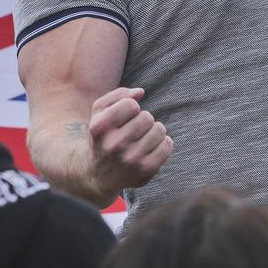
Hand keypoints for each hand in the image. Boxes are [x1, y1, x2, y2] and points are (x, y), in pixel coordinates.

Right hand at [88, 87, 172, 202]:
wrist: (99, 176)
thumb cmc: (103, 137)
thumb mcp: (99, 113)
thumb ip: (117, 95)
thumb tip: (140, 92)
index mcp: (99, 128)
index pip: (130, 105)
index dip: (131, 108)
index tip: (125, 117)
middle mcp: (113, 145)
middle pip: (147, 117)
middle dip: (143, 120)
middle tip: (134, 130)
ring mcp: (130, 159)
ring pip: (159, 129)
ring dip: (154, 131)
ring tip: (142, 139)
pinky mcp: (146, 170)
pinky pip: (168, 144)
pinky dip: (163, 143)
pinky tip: (150, 149)